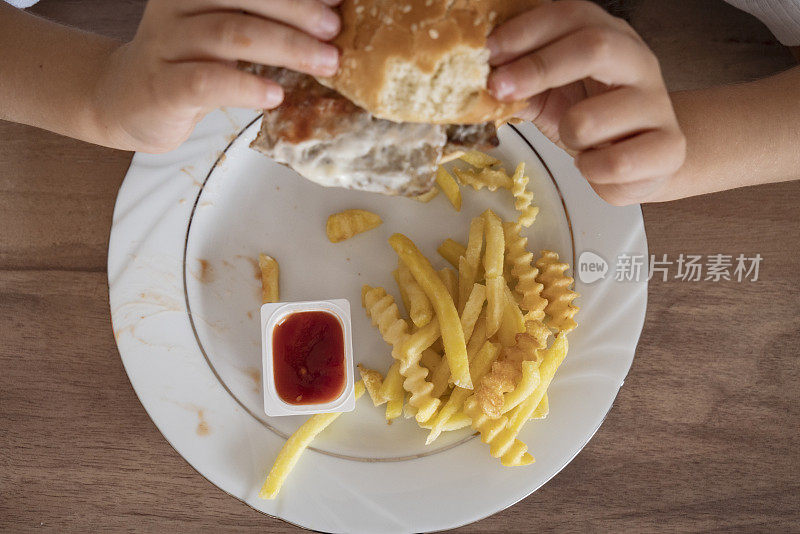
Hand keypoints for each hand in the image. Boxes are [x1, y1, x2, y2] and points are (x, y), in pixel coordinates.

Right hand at [93, 0, 342, 151]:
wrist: (127, 100)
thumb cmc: (190, 65)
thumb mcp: (225, 32)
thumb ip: (263, 20)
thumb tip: (328, 19)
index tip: (339, 1)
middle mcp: (178, 5)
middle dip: (297, 12)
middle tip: (335, 31)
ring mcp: (166, 43)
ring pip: (230, 34)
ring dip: (285, 47)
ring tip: (324, 63)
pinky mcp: (162, 85)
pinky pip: (207, 81)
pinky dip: (246, 86)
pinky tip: (275, 94)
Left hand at [487, 1, 685, 204]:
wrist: (645, 159)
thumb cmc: (593, 120)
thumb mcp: (551, 95)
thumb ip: (520, 84)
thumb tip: (479, 80)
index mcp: (610, 37)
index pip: (571, 15)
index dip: (526, 31)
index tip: (488, 53)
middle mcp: (639, 62)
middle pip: (594, 46)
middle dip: (537, 67)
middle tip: (499, 89)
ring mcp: (658, 104)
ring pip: (591, 119)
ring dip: (566, 134)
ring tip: (573, 138)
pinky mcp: (668, 148)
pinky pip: (612, 165)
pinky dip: (590, 171)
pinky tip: (594, 164)